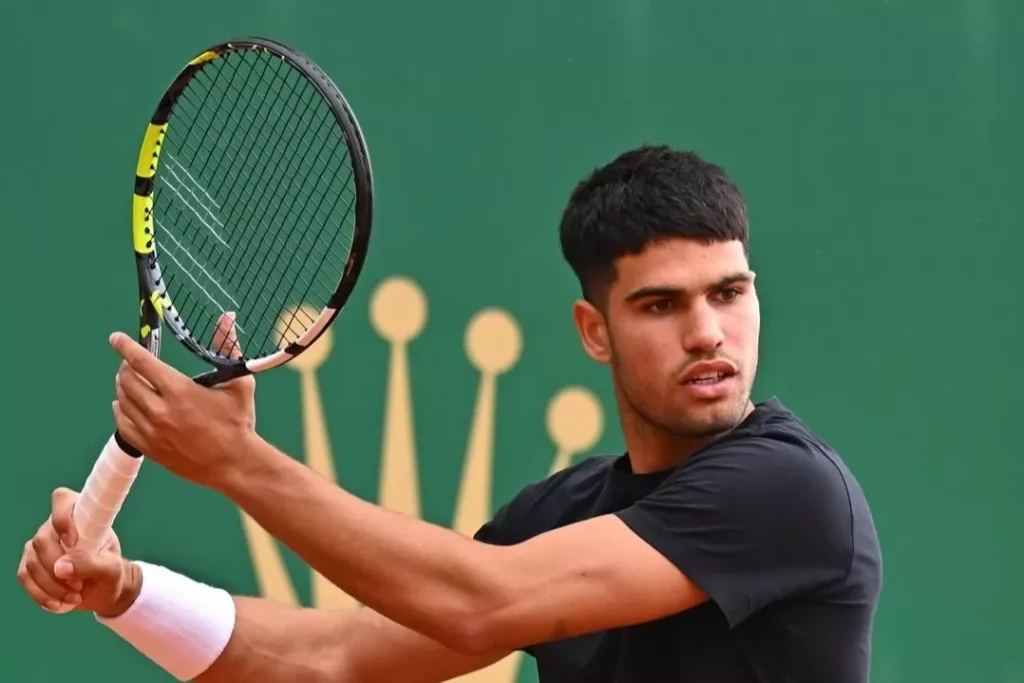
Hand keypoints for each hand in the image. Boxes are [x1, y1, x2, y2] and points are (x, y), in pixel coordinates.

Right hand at [17, 488, 139, 617]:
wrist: (104, 590)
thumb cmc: (112, 572)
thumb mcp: (112, 569)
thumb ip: (91, 564)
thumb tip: (60, 568)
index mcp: (81, 515)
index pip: (62, 500)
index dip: (62, 517)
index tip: (73, 541)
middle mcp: (55, 526)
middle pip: (42, 540)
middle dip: (58, 567)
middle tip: (80, 584)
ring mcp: (40, 546)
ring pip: (33, 562)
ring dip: (53, 585)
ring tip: (75, 596)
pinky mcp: (30, 565)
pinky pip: (25, 577)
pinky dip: (41, 594)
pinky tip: (58, 604)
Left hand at [111, 311, 256, 488]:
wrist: (234, 464)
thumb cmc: (239, 422)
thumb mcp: (239, 383)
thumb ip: (228, 348)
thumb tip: (226, 318)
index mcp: (180, 391)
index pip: (142, 362)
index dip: (126, 346)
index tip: (116, 338)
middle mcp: (160, 410)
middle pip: (126, 380)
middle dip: (126, 366)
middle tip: (133, 363)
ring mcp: (152, 431)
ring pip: (122, 400)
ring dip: (123, 386)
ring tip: (131, 381)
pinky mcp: (149, 447)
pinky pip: (122, 424)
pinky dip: (121, 410)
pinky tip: (127, 404)